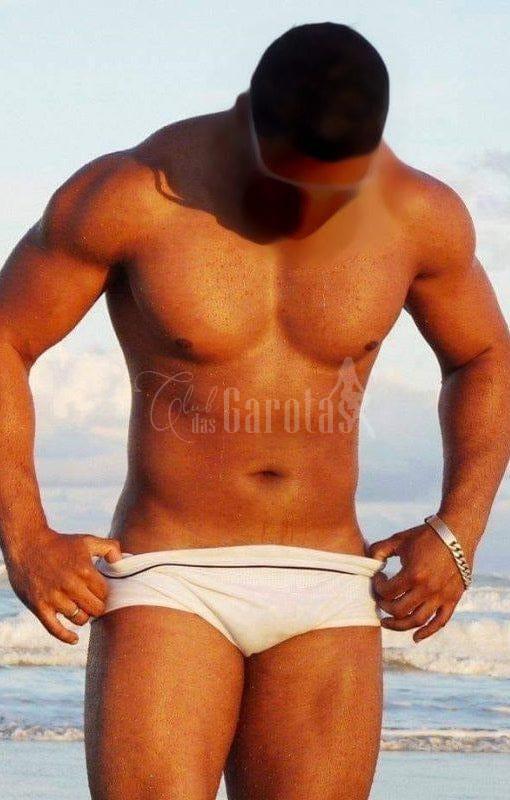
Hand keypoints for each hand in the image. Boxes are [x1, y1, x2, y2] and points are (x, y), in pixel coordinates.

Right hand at [3, 529, 121, 644]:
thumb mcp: (87, 540)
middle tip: (91, 603)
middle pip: (95, 609)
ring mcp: (54, 597)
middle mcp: (70, 585)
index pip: (104, 594)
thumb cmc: (60, 544)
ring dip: (83, 617)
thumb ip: (109, 548)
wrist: (27, 545)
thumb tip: (120, 561)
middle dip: (96, 607)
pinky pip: (55, 629)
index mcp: (85, 570)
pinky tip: (75, 639)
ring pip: (79, 619)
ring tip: (80, 610)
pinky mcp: (39, 607)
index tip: (98, 592)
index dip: (103, 594)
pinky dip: (66, 637)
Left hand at [368, 523, 469, 642]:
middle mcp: (427, 589)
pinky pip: (440, 622)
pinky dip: (427, 633)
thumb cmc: (425, 535)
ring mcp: (441, 596)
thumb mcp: (398, 540)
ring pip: (417, 621)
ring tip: (387, 622)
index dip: (377, 587)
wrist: (457, 533)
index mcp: (413, 574)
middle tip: (380, 601)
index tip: (378, 578)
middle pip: (398, 611)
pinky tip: (415, 637)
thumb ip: (378, 550)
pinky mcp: (452, 599)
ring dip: (399, 626)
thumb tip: (368, 563)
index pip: (387, 592)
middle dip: (384, 607)